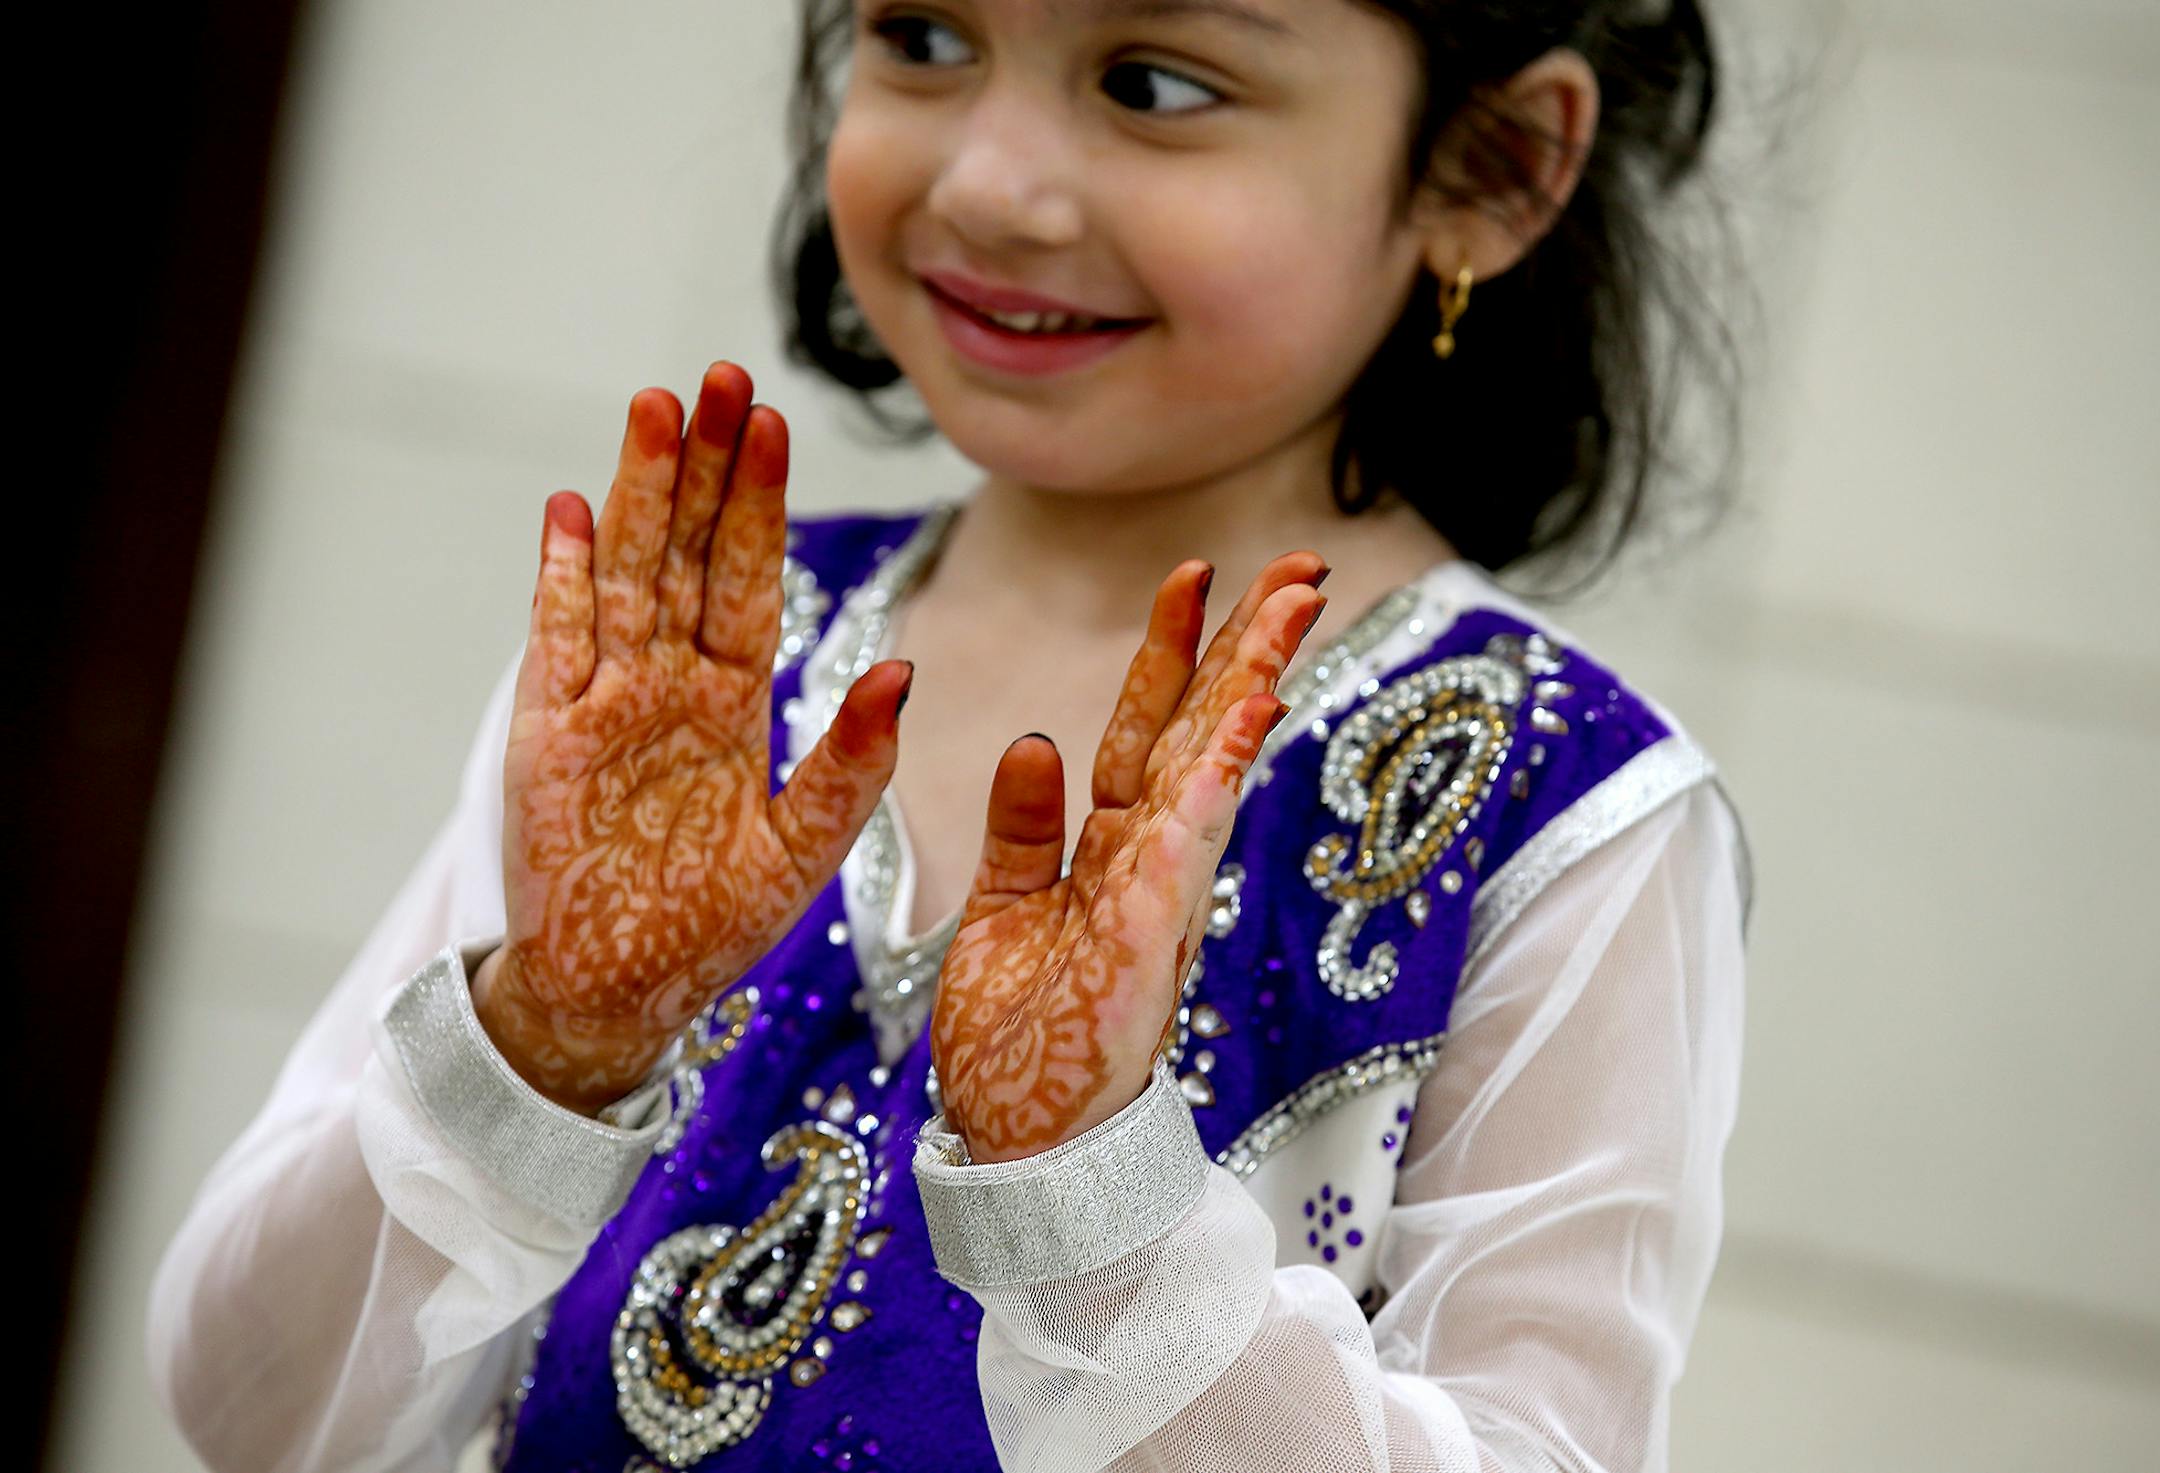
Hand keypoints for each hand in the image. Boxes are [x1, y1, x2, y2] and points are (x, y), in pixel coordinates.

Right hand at [473, 364, 910, 1113]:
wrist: (619, 997)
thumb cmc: (714, 926)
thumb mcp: (804, 848)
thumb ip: (850, 761)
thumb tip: (904, 668)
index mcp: (737, 700)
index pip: (754, 578)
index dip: (762, 503)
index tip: (774, 423)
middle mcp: (673, 683)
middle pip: (689, 552)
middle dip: (704, 466)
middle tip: (721, 375)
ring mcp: (607, 700)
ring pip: (628, 573)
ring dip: (640, 493)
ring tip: (655, 407)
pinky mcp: (549, 735)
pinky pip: (557, 640)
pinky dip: (562, 578)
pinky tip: (573, 510)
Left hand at [929, 555, 1327, 1162]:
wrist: (1015, 1153)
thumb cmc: (1018, 1044)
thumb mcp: (1004, 914)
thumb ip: (1025, 830)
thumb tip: (1035, 741)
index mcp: (1111, 853)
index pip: (1150, 729)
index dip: (1173, 650)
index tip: (1196, 574)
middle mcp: (1149, 866)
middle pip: (1204, 733)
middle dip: (1249, 643)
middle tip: (1301, 562)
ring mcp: (1158, 900)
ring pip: (1212, 771)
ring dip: (1253, 684)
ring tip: (1293, 606)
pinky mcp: (1148, 940)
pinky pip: (1184, 843)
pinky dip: (1217, 775)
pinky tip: (1247, 712)